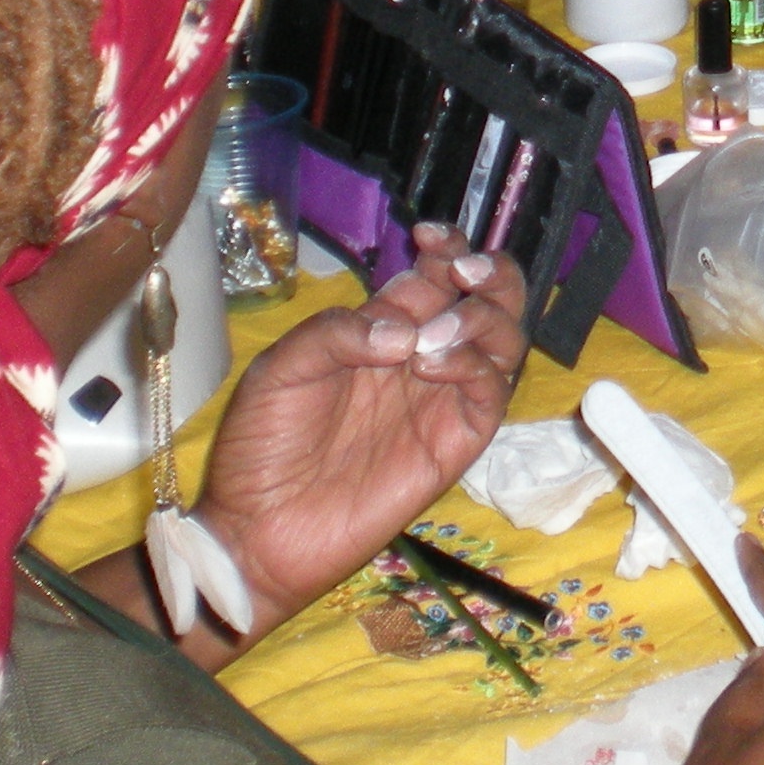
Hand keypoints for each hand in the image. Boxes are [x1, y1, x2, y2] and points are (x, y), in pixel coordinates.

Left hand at [192, 224, 526, 645]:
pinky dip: (474, 367)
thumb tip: (407, 329)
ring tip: (437, 332)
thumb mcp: (282, 367)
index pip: (437, 276)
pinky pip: (492, 394)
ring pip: (505, 342)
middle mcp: (423, 358)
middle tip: (463, 271)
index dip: (446, 248)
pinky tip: (431, 363)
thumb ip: (338, 332)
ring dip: (485, 318)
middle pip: (489, 301)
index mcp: (383, 330)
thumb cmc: (262, 446)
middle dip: (490, 273)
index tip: (429, 236)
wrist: (258, 529)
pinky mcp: (455, 445)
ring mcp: (443, 401)